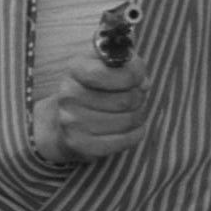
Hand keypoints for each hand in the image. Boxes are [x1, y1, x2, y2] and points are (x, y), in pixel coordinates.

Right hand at [33, 52, 151, 163]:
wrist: (68, 117)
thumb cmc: (96, 86)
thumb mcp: (108, 65)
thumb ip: (129, 67)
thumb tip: (142, 84)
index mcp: (76, 69)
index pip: (106, 73)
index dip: (131, 75)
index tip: (137, 78)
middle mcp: (70, 95)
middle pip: (125, 100)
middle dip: (139, 97)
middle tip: (138, 96)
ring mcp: (73, 122)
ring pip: (128, 120)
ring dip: (139, 115)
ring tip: (134, 111)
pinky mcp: (82, 145)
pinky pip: (124, 140)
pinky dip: (136, 133)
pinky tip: (133, 127)